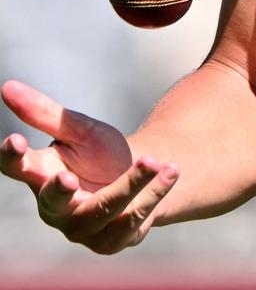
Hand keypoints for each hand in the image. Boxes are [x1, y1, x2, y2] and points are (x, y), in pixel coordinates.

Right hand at [0, 80, 177, 253]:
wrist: (141, 175)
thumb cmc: (100, 151)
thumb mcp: (77, 128)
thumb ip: (44, 112)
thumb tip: (8, 86)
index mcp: (42, 176)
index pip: (19, 169)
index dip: (13, 158)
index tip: (15, 141)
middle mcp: (56, 209)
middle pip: (53, 202)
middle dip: (59, 191)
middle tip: (67, 178)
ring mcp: (83, 229)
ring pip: (102, 209)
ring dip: (130, 185)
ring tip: (154, 161)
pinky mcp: (112, 240)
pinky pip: (131, 220)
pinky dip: (153, 193)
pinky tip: (169, 171)